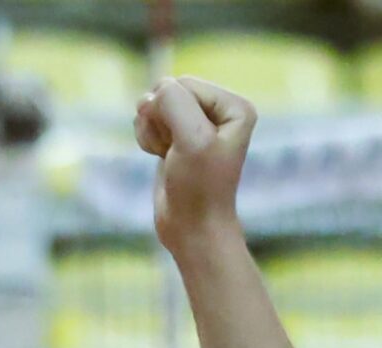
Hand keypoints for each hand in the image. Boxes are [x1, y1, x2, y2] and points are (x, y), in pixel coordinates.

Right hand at [135, 75, 255, 254]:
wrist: (192, 228)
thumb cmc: (199, 187)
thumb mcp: (192, 137)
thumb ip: (173, 100)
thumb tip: (153, 94)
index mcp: (235, 106)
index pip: (184, 84)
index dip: (174, 114)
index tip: (187, 147)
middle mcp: (219, 109)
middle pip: (168, 90)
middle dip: (160, 120)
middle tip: (176, 152)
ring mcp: (196, 121)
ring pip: (154, 104)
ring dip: (152, 130)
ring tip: (170, 156)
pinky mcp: (177, 135)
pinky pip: (148, 118)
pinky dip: (147, 138)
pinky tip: (161, 157)